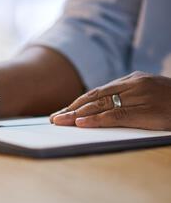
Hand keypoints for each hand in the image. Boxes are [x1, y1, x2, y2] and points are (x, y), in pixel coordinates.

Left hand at [50, 72, 170, 130]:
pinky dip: (96, 119)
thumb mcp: (148, 96)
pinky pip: (117, 115)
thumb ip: (126, 99)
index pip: (98, 92)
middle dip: (72, 109)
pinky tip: (81, 123)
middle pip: (95, 97)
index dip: (77, 103)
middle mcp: (135, 85)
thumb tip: (99, 111)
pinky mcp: (148, 111)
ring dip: (77, 114)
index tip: (61, 112)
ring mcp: (142, 96)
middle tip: (54, 119)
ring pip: (102, 105)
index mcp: (133, 80)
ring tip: (60, 121)